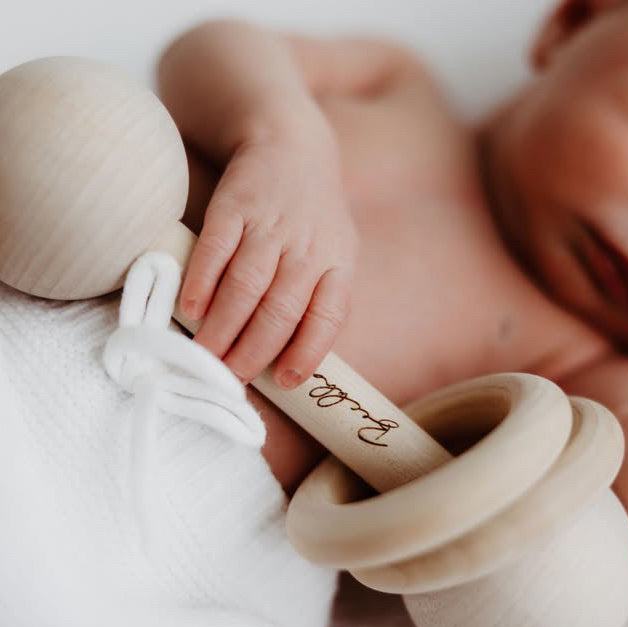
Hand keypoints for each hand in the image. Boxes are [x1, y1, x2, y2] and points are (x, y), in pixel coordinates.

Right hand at [180, 135, 357, 389]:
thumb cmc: (313, 217)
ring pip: (246, 285)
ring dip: (223, 327)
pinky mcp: (235, 205)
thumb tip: (293, 359)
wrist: (291, 143)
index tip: (285, 381)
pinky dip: (201, 283)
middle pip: (280, 309)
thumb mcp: (337, 253)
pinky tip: (189, 310)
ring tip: (205, 356)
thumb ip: (322, 298)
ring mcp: (270, 224)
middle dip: (253, 350)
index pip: (328, 316)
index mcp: (338, 262)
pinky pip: (216, 250)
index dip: (307, 351)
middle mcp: (307, 246)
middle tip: (229, 377)